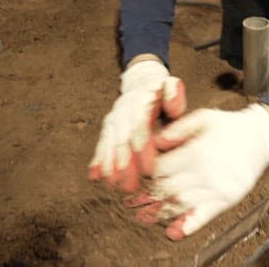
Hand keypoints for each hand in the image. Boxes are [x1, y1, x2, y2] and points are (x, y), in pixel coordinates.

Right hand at [88, 57, 185, 191]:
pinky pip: (102, 144)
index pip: (141, 127)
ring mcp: (114, 118)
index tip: (150, 171)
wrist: (143, 82)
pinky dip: (98, 160)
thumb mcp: (172, 88)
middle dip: (125, 164)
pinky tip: (94, 176)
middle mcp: (124, 110)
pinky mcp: (108, 126)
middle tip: (129, 186)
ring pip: (110, 143)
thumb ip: (174, 96)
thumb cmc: (164, 92)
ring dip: (110, 166)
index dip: (144, 149)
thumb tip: (172, 109)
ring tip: (112, 185)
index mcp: (141, 101)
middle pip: (123, 139)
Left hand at [127, 104, 268, 240]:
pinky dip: (187, 225)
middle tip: (129, 201)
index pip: (160, 167)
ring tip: (141, 217)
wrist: (261, 138)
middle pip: (166, 188)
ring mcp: (216, 188)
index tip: (135, 176)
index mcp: (196, 152)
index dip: (144, 172)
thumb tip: (155, 141)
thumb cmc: (229, 126)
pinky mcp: (226, 199)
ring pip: (180, 204)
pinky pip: (204, 216)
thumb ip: (177, 129)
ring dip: (158, 212)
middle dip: (145, 195)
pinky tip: (172, 232)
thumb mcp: (203, 117)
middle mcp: (204, 172)